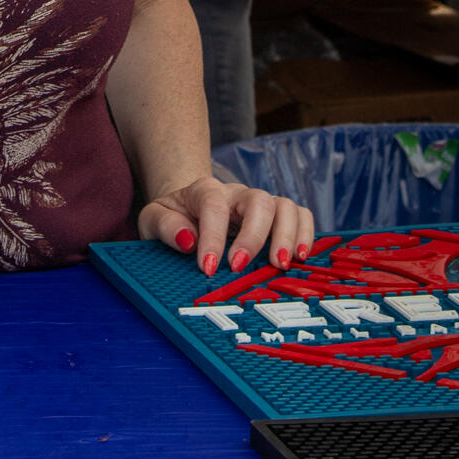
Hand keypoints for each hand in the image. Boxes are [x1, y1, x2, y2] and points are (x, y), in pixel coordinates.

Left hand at [139, 176, 313, 276]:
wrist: (187, 211)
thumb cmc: (172, 219)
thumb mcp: (153, 220)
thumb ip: (165, 226)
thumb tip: (188, 240)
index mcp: (204, 190)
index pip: (214, 205)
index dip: (214, 236)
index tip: (209, 268)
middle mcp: (236, 192)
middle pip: (258, 201)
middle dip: (253, 236)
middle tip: (241, 267)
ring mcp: (260, 203)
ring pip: (284, 206)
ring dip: (286, 235)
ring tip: (281, 264)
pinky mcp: (277, 215)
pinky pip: (301, 214)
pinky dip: (305, 234)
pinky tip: (300, 258)